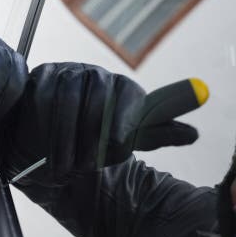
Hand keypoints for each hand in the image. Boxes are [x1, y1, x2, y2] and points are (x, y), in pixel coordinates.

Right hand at [0, 62, 201, 185]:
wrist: (44, 140)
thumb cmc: (87, 140)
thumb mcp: (121, 141)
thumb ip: (154, 134)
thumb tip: (193, 134)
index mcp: (120, 86)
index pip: (129, 91)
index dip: (124, 117)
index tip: (119, 143)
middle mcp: (96, 74)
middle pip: (99, 92)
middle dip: (92, 132)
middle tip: (88, 164)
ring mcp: (67, 71)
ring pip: (69, 96)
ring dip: (67, 135)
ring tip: (66, 165)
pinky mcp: (42, 75)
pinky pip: (44, 95)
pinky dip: (45, 124)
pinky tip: (45, 147)